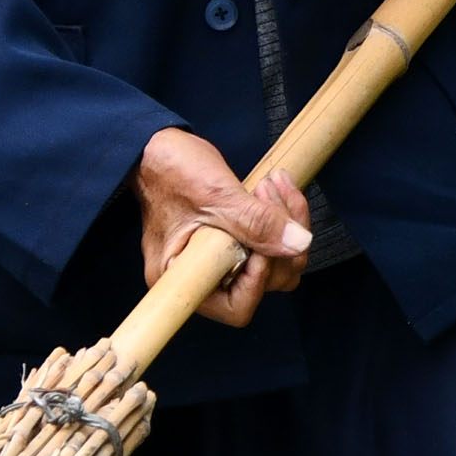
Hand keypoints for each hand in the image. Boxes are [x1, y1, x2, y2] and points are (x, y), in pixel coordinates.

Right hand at [134, 126, 308, 328]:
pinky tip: (275, 187)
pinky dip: (283, 217)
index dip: (259, 279)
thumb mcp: (215, 195)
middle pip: (267, 283)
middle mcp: (203, 276)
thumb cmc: (170, 171)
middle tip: (269, 194)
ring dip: (287, 224)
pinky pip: (273, 243)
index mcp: (182, 276)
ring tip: (272, 185)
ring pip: (278, 262)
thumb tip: (298, 244)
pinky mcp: (236, 241)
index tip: (260, 241)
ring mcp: (222, 259)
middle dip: (280, 240)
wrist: (157, 149)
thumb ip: (256, 222)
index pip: (235, 307)